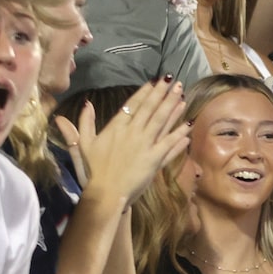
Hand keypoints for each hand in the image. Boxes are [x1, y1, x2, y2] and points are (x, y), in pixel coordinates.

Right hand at [56, 77, 190, 206]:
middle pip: (150, 109)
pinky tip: (188, 125)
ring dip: (172, 107)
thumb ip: (84, 122)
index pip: (133, 105)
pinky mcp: (155, 159)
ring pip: (161, 122)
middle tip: (173, 80)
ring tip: (182, 94)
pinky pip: (169, 144)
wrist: (105, 193)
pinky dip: (179, 134)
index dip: (145, 92)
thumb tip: (87, 103)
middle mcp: (133, 132)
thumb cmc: (93, 170)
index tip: (154, 81)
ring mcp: (145, 145)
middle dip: (162, 93)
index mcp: (116, 127)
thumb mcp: (83, 144)